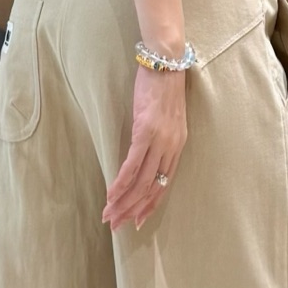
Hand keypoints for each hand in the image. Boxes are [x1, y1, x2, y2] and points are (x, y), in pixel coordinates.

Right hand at [102, 64, 187, 230]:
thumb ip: (159, 138)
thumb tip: (144, 153)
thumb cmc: (163, 86)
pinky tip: (111, 195)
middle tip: (117, 225)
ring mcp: (159, 141)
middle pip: (152, 189)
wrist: (165, 62)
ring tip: (109, 216)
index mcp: (178, 146)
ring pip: (141, 182)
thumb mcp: (166, 118)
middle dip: (133, 211)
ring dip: (123, 202)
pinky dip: (121, 183)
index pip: (164, 185)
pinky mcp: (146, 132)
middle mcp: (171, 148)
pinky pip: (132, 165)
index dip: (150, 205)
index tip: (138, 221)